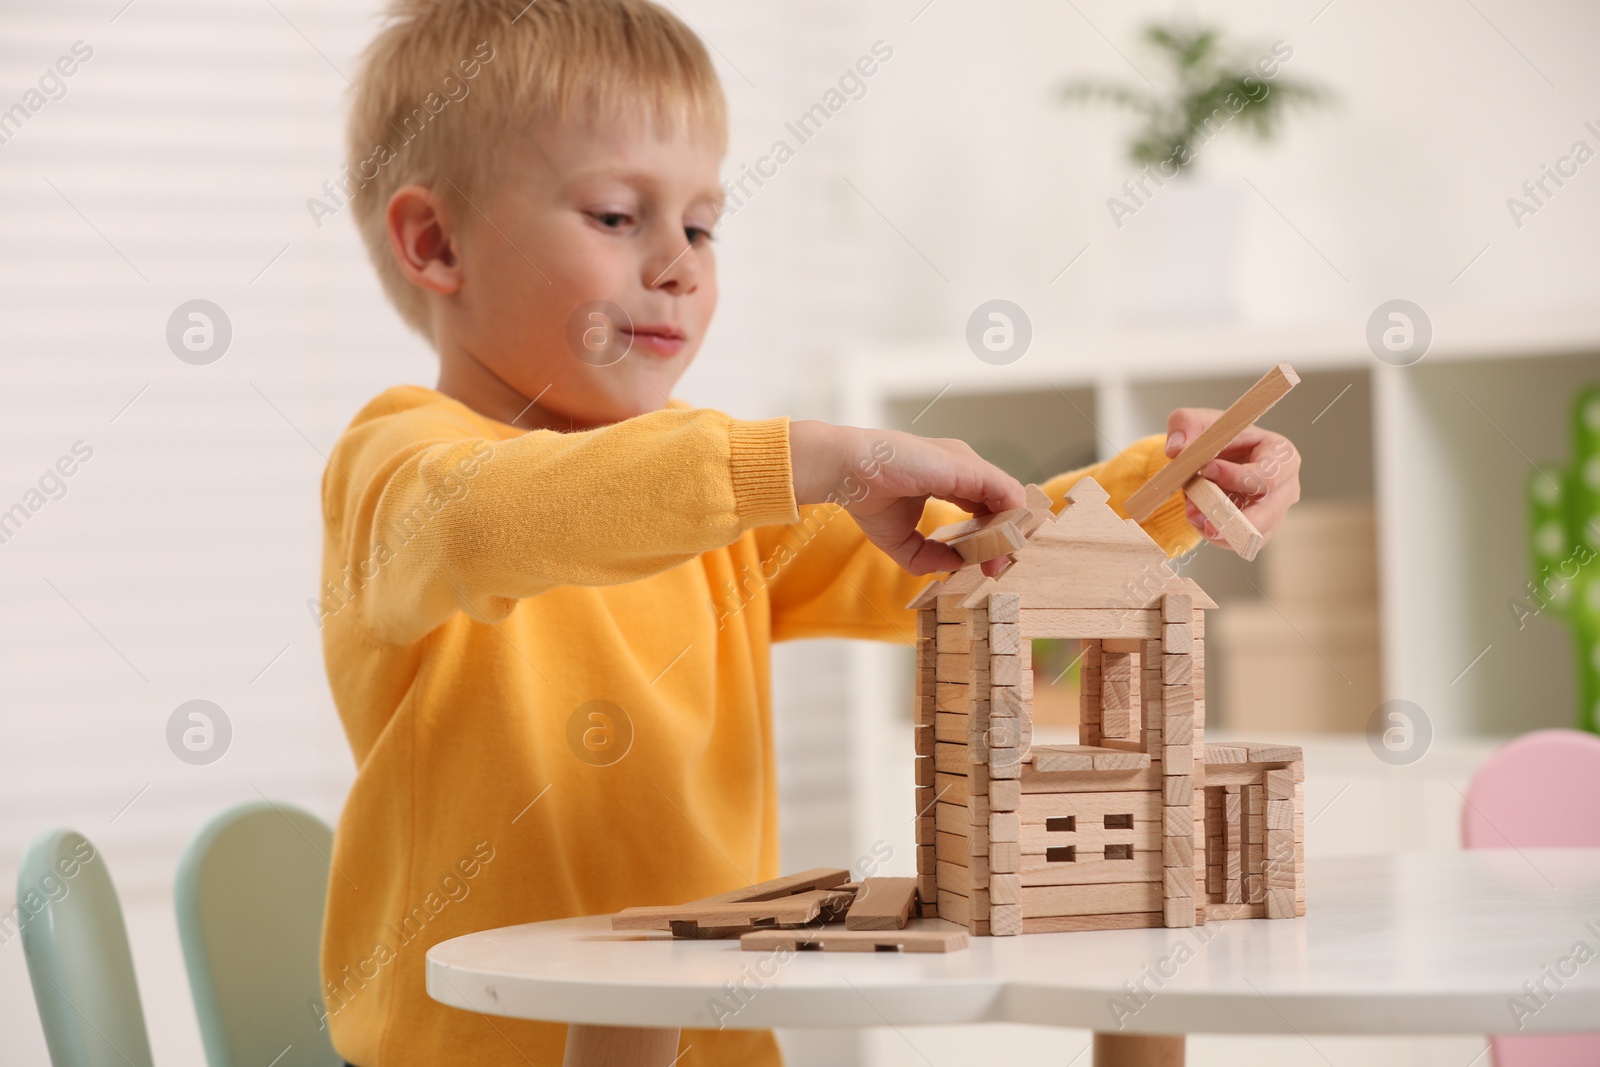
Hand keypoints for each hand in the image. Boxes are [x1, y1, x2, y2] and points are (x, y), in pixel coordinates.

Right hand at [790, 421, 1025, 575]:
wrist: (848, 471)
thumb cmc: (867, 496)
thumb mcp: (902, 540)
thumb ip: (929, 555)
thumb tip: (953, 565)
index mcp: (947, 478)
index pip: (984, 505)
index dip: (989, 534)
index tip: (986, 562)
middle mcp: (961, 467)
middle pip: (999, 502)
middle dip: (1002, 536)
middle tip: (996, 568)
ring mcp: (966, 464)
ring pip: (1007, 497)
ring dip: (1009, 531)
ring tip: (999, 560)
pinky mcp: (968, 468)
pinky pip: (1006, 492)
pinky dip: (1011, 517)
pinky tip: (1002, 542)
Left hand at [1165, 408, 1300, 545]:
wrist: (1210, 459)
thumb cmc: (1214, 437)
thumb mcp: (1195, 421)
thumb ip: (1184, 426)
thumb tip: (1177, 449)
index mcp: (1281, 454)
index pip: (1268, 474)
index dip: (1236, 477)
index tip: (1205, 469)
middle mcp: (1285, 486)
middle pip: (1268, 512)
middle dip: (1228, 515)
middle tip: (1195, 513)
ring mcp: (1275, 511)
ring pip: (1253, 532)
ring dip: (1219, 528)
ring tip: (1192, 515)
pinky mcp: (1259, 530)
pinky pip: (1241, 543)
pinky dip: (1217, 537)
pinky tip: (1199, 522)